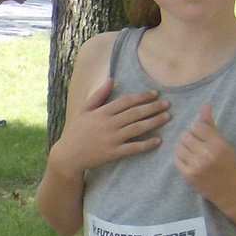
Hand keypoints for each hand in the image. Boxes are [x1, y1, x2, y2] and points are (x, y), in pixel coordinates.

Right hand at [50, 76, 170, 174]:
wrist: (68, 155)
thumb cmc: (76, 131)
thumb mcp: (84, 110)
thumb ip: (98, 95)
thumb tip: (111, 80)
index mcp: (101, 112)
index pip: (126, 101)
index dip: (142, 96)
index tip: (155, 93)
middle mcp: (108, 124)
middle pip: (135, 113)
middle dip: (153, 107)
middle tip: (167, 104)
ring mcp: (111, 139)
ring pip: (137, 128)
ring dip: (154, 122)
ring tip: (167, 117)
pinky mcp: (113, 153)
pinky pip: (133, 148)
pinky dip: (146, 144)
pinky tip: (158, 140)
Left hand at [173, 103, 235, 205]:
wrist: (230, 189)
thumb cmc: (226, 163)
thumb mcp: (223, 142)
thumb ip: (210, 124)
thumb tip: (205, 104)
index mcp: (218, 143)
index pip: (196, 126)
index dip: (197, 131)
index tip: (202, 138)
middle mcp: (207, 153)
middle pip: (185, 135)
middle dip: (189, 140)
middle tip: (197, 148)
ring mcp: (197, 165)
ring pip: (178, 146)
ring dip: (183, 149)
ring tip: (192, 154)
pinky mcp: (189, 175)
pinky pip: (176, 159)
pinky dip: (180, 159)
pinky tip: (189, 162)